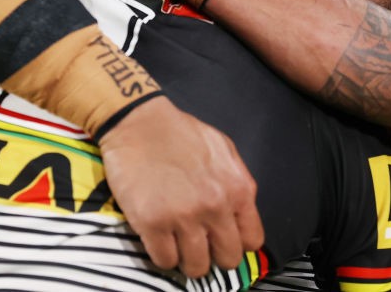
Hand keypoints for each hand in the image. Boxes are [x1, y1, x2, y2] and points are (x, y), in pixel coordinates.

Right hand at [98, 96, 262, 276]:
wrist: (139, 123)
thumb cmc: (180, 133)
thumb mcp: (224, 150)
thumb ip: (237, 183)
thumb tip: (240, 214)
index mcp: (237, 189)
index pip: (251, 240)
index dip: (237, 242)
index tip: (222, 239)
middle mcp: (215, 206)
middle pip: (227, 259)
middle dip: (214, 255)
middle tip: (199, 244)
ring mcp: (183, 217)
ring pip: (196, 267)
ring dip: (187, 259)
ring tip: (178, 243)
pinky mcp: (152, 223)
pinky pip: (165, 261)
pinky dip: (162, 255)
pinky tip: (159, 239)